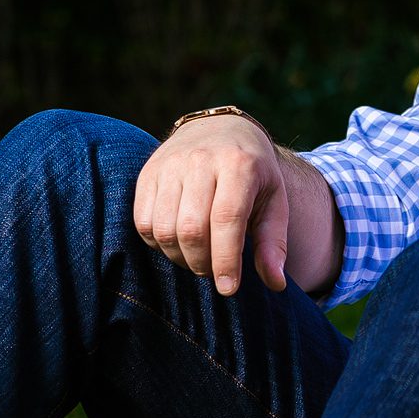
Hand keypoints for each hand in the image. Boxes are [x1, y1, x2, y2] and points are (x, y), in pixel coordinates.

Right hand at [132, 114, 287, 293]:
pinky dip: (158, 243)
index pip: (227, 220)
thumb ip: (274, 242)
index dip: (226, 260)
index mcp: (239, 164)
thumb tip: (276, 284)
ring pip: (163, 228)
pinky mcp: (147, 172)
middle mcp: (201, 160)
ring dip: (179, 257)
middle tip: (213, 271)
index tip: (228, 288)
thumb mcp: (274, 200)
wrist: (220, 128)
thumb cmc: (253, 172)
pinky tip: (176, 242)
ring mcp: (170, 164)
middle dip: (202, 263)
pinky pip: (142, 221)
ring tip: (196, 258)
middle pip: (192, 228)